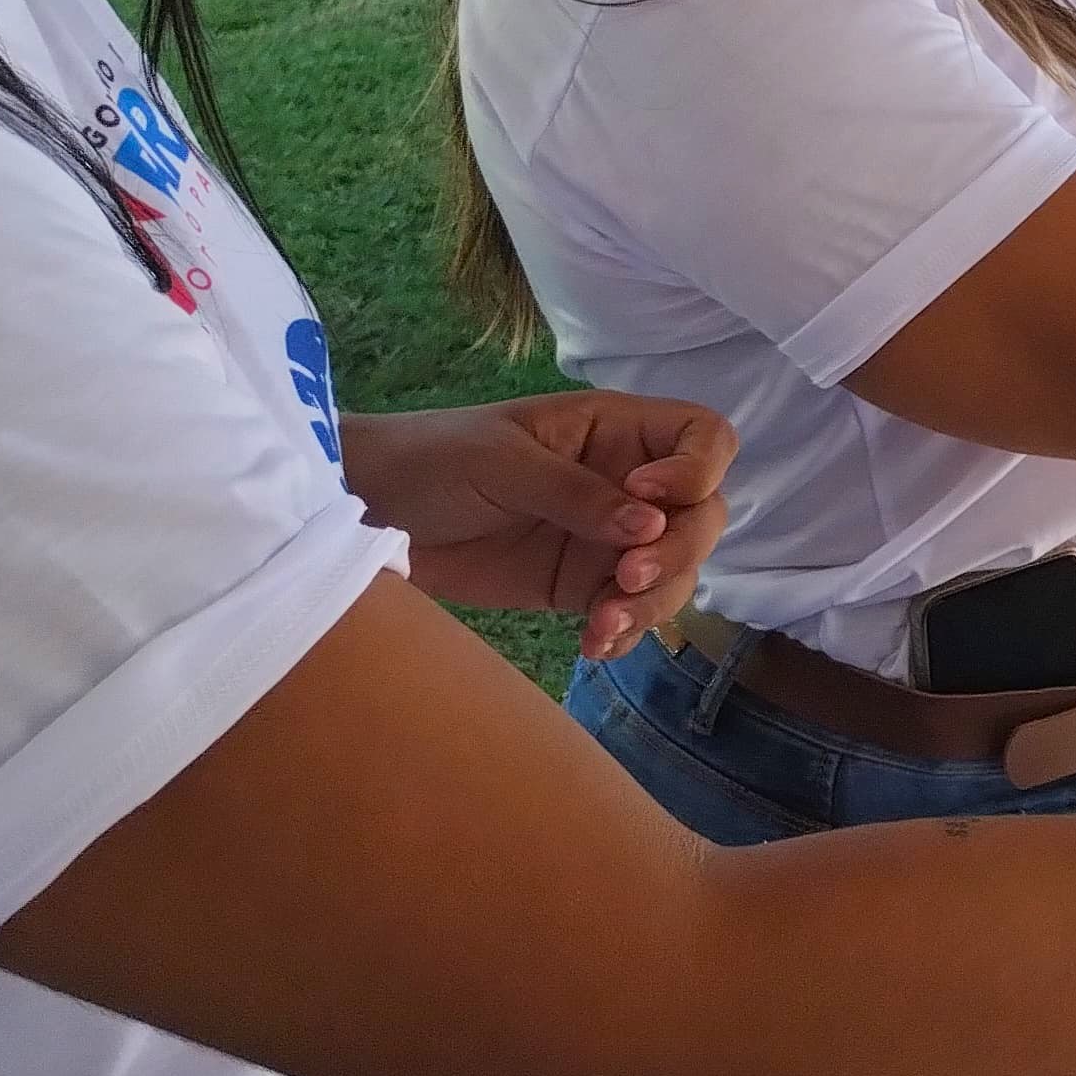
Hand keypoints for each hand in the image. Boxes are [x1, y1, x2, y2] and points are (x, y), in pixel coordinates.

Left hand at [341, 393, 738, 663]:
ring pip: (676, 572)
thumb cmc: (434, 460)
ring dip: (654, 602)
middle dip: (680, 550)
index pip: (702, 438)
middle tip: (628, 576)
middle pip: (703, 514)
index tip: (647, 497)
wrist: (372, 517)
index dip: (696, 468)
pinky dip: (624, 632)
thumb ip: (574, 492)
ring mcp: (607, 539)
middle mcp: (627, 483)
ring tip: (603, 623)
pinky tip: (594, 644)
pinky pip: (629, 612)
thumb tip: (650, 523)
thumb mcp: (502, 462)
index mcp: (615, 431)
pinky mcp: (580, 587)